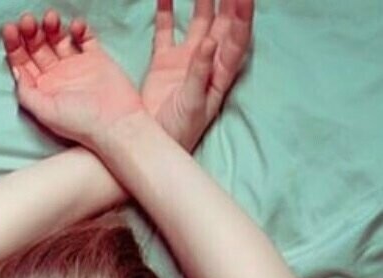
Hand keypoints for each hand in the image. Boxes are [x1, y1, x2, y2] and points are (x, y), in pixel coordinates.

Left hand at [2, 10, 145, 149]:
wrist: (116, 123)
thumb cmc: (81, 124)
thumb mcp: (46, 112)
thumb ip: (27, 93)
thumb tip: (16, 71)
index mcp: (42, 90)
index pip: (23, 62)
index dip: (14, 45)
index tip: (11, 30)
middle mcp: (57, 77)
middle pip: (38, 47)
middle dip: (31, 32)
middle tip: (29, 21)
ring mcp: (76, 66)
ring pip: (58, 39)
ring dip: (51, 26)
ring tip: (51, 19)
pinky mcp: (95, 58)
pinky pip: (84, 37)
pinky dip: (79, 28)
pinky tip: (75, 27)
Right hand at [140, 0, 253, 150]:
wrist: (148, 148)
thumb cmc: (177, 134)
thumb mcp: (192, 105)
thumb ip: (200, 73)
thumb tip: (209, 41)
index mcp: (220, 74)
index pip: (238, 38)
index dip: (243, 15)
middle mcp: (207, 63)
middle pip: (224, 24)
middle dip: (228, 1)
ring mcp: (185, 61)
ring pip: (199, 21)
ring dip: (203, 0)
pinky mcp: (164, 63)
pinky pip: (165, 32)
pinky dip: (165, 12)